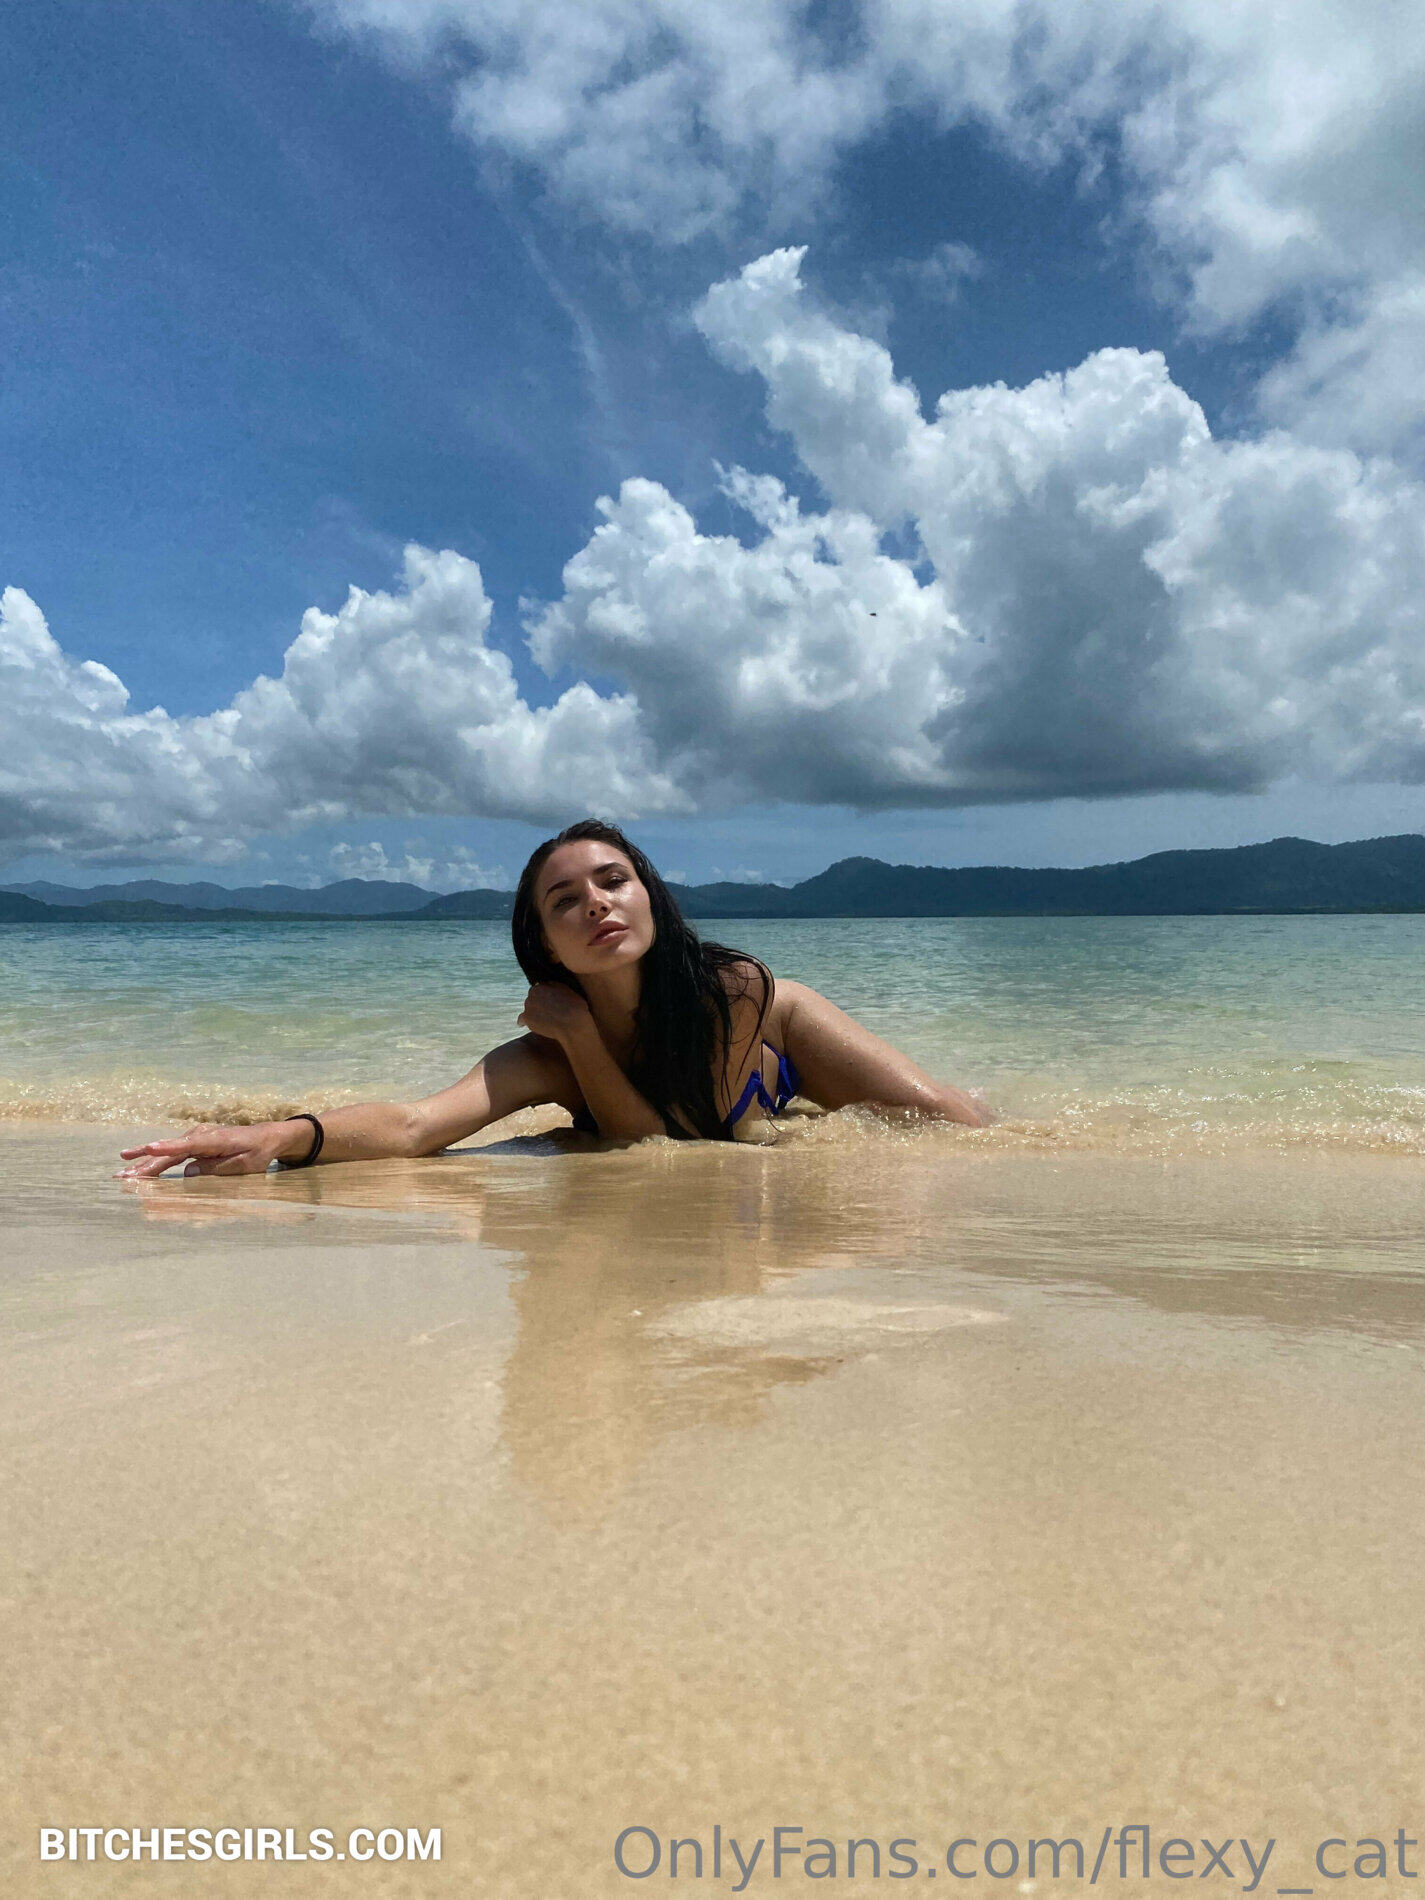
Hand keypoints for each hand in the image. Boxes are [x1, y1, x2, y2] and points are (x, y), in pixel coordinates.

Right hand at [116, 1121, 301, 1178]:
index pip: (188, 1145)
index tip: (149, 1148)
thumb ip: (217, 1168)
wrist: (266, 1136)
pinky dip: (154, 1158)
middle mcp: (201, 1135)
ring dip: (145, 1163)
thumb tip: (188, 1173)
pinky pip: (172, 1153)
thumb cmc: (258, 1152)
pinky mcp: (194, 1142)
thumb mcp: (245, 1164)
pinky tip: (134, 1160)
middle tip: (124, 1176)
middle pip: (171, 1152)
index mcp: (215, 1140)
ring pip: (167, 1153)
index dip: (168, 1148)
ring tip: (122, 1171)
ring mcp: (196, 1137)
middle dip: (146, 1164)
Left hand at [517, 982, 592, 1047]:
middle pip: (532, 999)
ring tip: (544, 1019)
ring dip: (534, 1012)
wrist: (572, 1023)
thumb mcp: (565, 989)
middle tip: (549, 1011)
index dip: (545, 996)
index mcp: (539, 986)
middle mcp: (530, 995)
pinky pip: (521, 1020)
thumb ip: (553, 985)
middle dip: (539, 1004)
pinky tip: (522, 1024)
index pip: (538, 990)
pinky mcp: (527, 1020)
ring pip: (529, 1009)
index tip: (551, 1002)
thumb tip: (546, 984)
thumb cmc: (573, 1005)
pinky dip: (523, 1022)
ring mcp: (527, 1008)